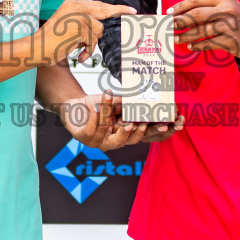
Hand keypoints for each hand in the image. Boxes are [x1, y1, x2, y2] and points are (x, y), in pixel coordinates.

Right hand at [37, 0, 135, 65]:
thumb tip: (99, 26)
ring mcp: (78, 17)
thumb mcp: (66, 26)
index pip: (97, 4)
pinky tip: (79, 55)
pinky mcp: (80, 28)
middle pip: (104, 10)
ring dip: (92, 43)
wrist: (36, 48)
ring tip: (81, 49)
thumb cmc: (50, 41)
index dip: (114, 8)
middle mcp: (75, 7)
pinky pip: (93, 42)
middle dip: (119, 11)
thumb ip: (82, 22)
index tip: (128, 9)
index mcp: (72, 4)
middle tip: (133, 12)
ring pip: (99, 31)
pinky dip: (88, 51)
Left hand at [59, 92, 180, 151]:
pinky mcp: (82, 138)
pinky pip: (91, 131)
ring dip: (108, 112)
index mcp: (124, 134)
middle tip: (139, 123)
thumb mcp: (116, 102)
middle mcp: (112, 142)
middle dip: (134, 133)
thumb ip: (130, 103)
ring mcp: (96, 142)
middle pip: (128, 142)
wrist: (73, 103)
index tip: (166, 124)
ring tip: (108, 96)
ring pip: (107, 132)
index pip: (143, 136)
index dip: (155, 132)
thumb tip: (152, 97)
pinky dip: (95, 117)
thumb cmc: (97, 103)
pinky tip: (96, 107)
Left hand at [168, 0, 239, 57]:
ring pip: (201, 31)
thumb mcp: (226, 6)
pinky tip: (191, 46)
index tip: (169, 12)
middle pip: (197, 15)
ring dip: (186, 35)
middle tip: (170, 26)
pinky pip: (209, 44)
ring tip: (177, 39)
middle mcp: (227, 11)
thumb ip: (207, 7)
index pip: (197, 0)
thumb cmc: (236, 18)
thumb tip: (180, 14)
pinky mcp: (231, 41)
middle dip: (181, 21)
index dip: (181, 6)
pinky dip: (198, 45)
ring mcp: (230, 27)